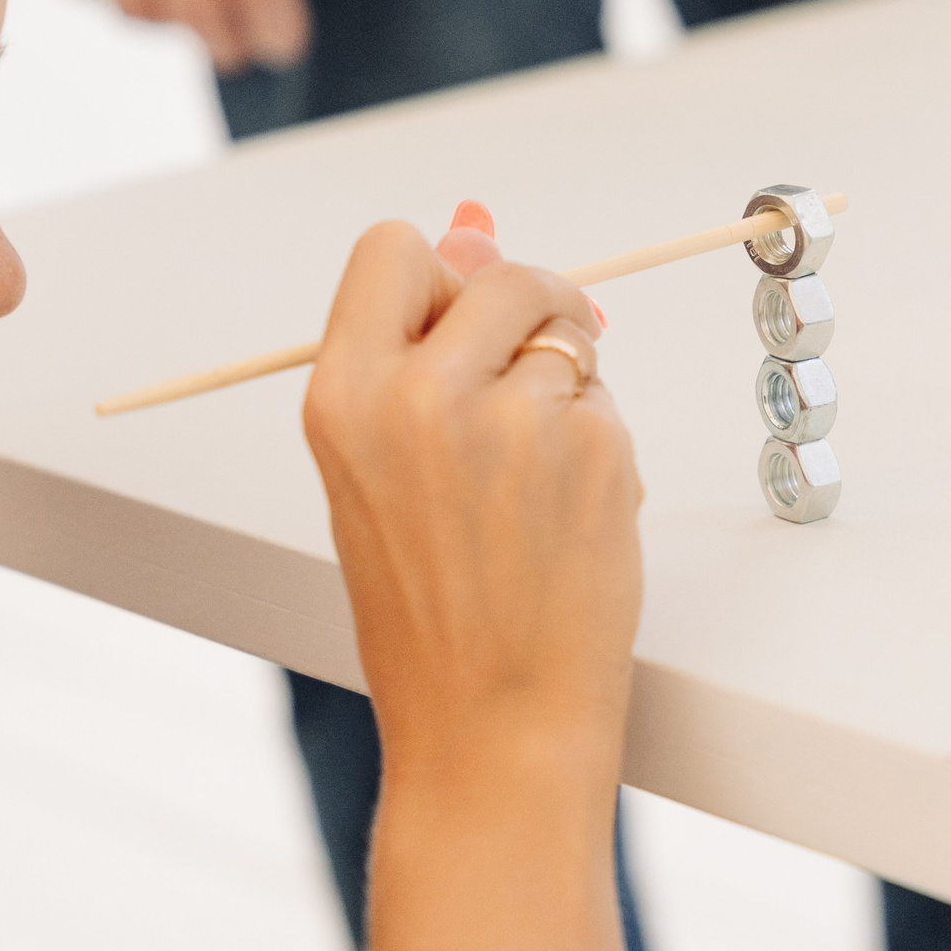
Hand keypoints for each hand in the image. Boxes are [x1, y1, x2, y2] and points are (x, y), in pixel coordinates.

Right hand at [303, 203, 642, 783]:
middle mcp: (421, 394)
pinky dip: (600, 444)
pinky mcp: (595, 446)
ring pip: (567, 334)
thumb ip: (415, 353)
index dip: (437, 276)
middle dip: (530, 313)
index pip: (392, 248)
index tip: (460, 320)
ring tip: (533, 484)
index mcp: (343, 394)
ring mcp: (514, 419)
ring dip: (568, 385)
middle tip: (529, 386)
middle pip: (500, 275)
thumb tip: (474, 229)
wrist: (493, 722)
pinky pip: (606, 400)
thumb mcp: (380, 471)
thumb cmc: (431, 610)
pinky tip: (568, 517)